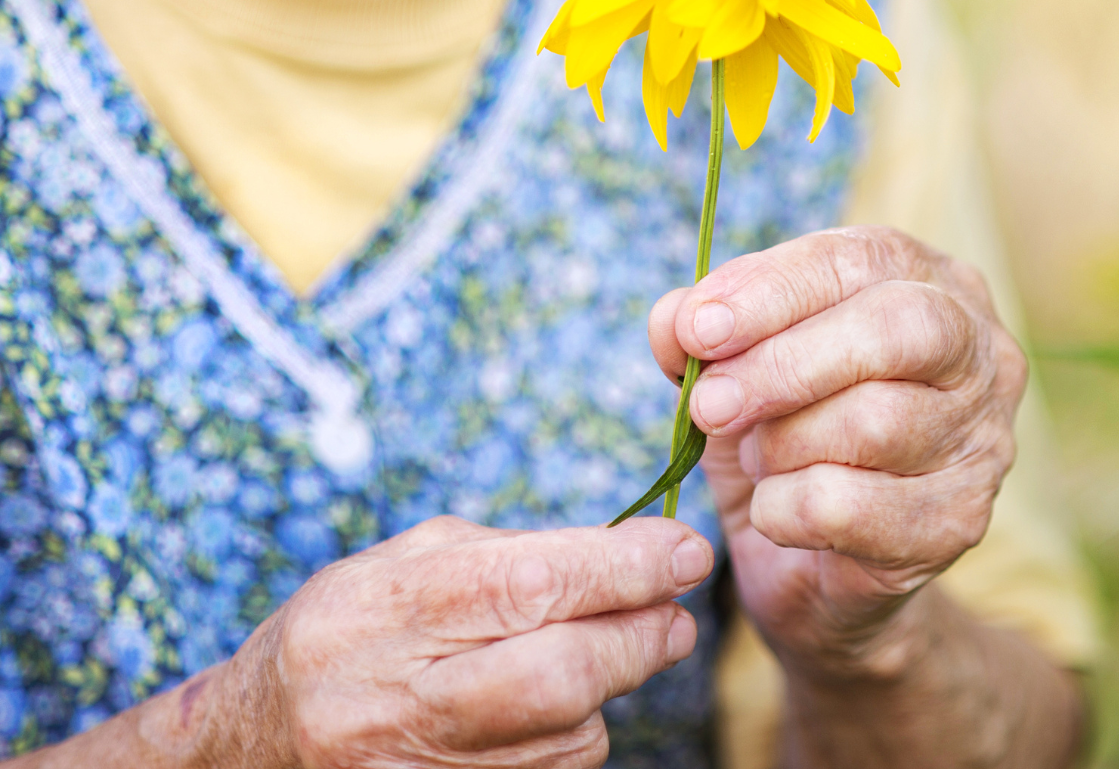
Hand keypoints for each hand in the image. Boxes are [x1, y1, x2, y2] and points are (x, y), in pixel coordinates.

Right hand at [222, 515, 712, 766]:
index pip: (527, 583)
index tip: (683, 551)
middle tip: (676, 616)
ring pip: (566, 739)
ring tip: (594, 659)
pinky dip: (569, 741)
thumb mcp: (406, 566)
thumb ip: (512, 554)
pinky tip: (548, 715)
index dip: (623, 566)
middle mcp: (391, 699)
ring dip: (606, 695)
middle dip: (640, 639)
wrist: (253, 747)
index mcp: (383, 610)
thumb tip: (636, 552)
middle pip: (558, 675)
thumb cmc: (348, 633)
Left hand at [648, 226, 1027, 676]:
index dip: (771, 290)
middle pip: (896, 330)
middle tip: (711, 404)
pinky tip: (774, 512)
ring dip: (785, 445)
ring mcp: (983, 438)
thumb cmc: (785, 436)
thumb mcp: (735, 369)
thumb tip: (676, 318)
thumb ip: (702, 330)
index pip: (857, 260)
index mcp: (925, 281)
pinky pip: (856, 507)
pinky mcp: (961, 521)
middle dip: (786, 365)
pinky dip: (788, 510)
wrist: (814, 566)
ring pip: (876, 422)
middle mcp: (977, 350)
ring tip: (758, 458)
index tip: (698, 329)